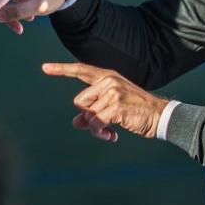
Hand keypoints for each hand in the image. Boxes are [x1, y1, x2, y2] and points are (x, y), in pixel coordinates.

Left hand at [41, 62, 167, 141]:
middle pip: (79, 101)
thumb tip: (77, 122)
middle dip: (87, 116)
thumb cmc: (135, 111)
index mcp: (107, 77)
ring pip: (87, 115)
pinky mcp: (116, 106)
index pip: (80, 70)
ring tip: (109, 131)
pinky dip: (100, 133)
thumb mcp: (112, 107)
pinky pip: (95, 123)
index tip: (44, 67)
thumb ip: (93, 111)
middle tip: (101, 125)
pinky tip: (112, 136)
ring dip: (95, 128)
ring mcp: (113, 92)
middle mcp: (108, 80)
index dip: (61, 69)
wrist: (159, 116)